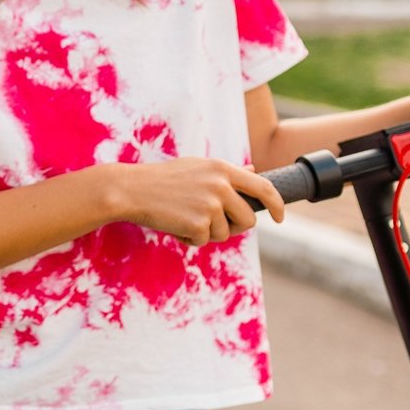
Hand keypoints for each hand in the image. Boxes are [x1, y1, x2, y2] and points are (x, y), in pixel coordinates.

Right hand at [110, 158, 282, 246]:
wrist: (130, 190)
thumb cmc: (162, 179)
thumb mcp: (197, 167)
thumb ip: (227, 173)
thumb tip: (254, 172)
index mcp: (222, 169)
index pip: (264, 187)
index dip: (277, 204)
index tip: (279, 217)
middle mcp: (221, 185)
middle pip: (248, 219)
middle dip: (234, 227)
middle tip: (211, 224)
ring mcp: (211, 205)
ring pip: (225, 233)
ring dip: (207, 233)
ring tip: (184, 218)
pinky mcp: (199, 224)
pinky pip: (203, 241)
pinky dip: (189, 239)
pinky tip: (174, 224)